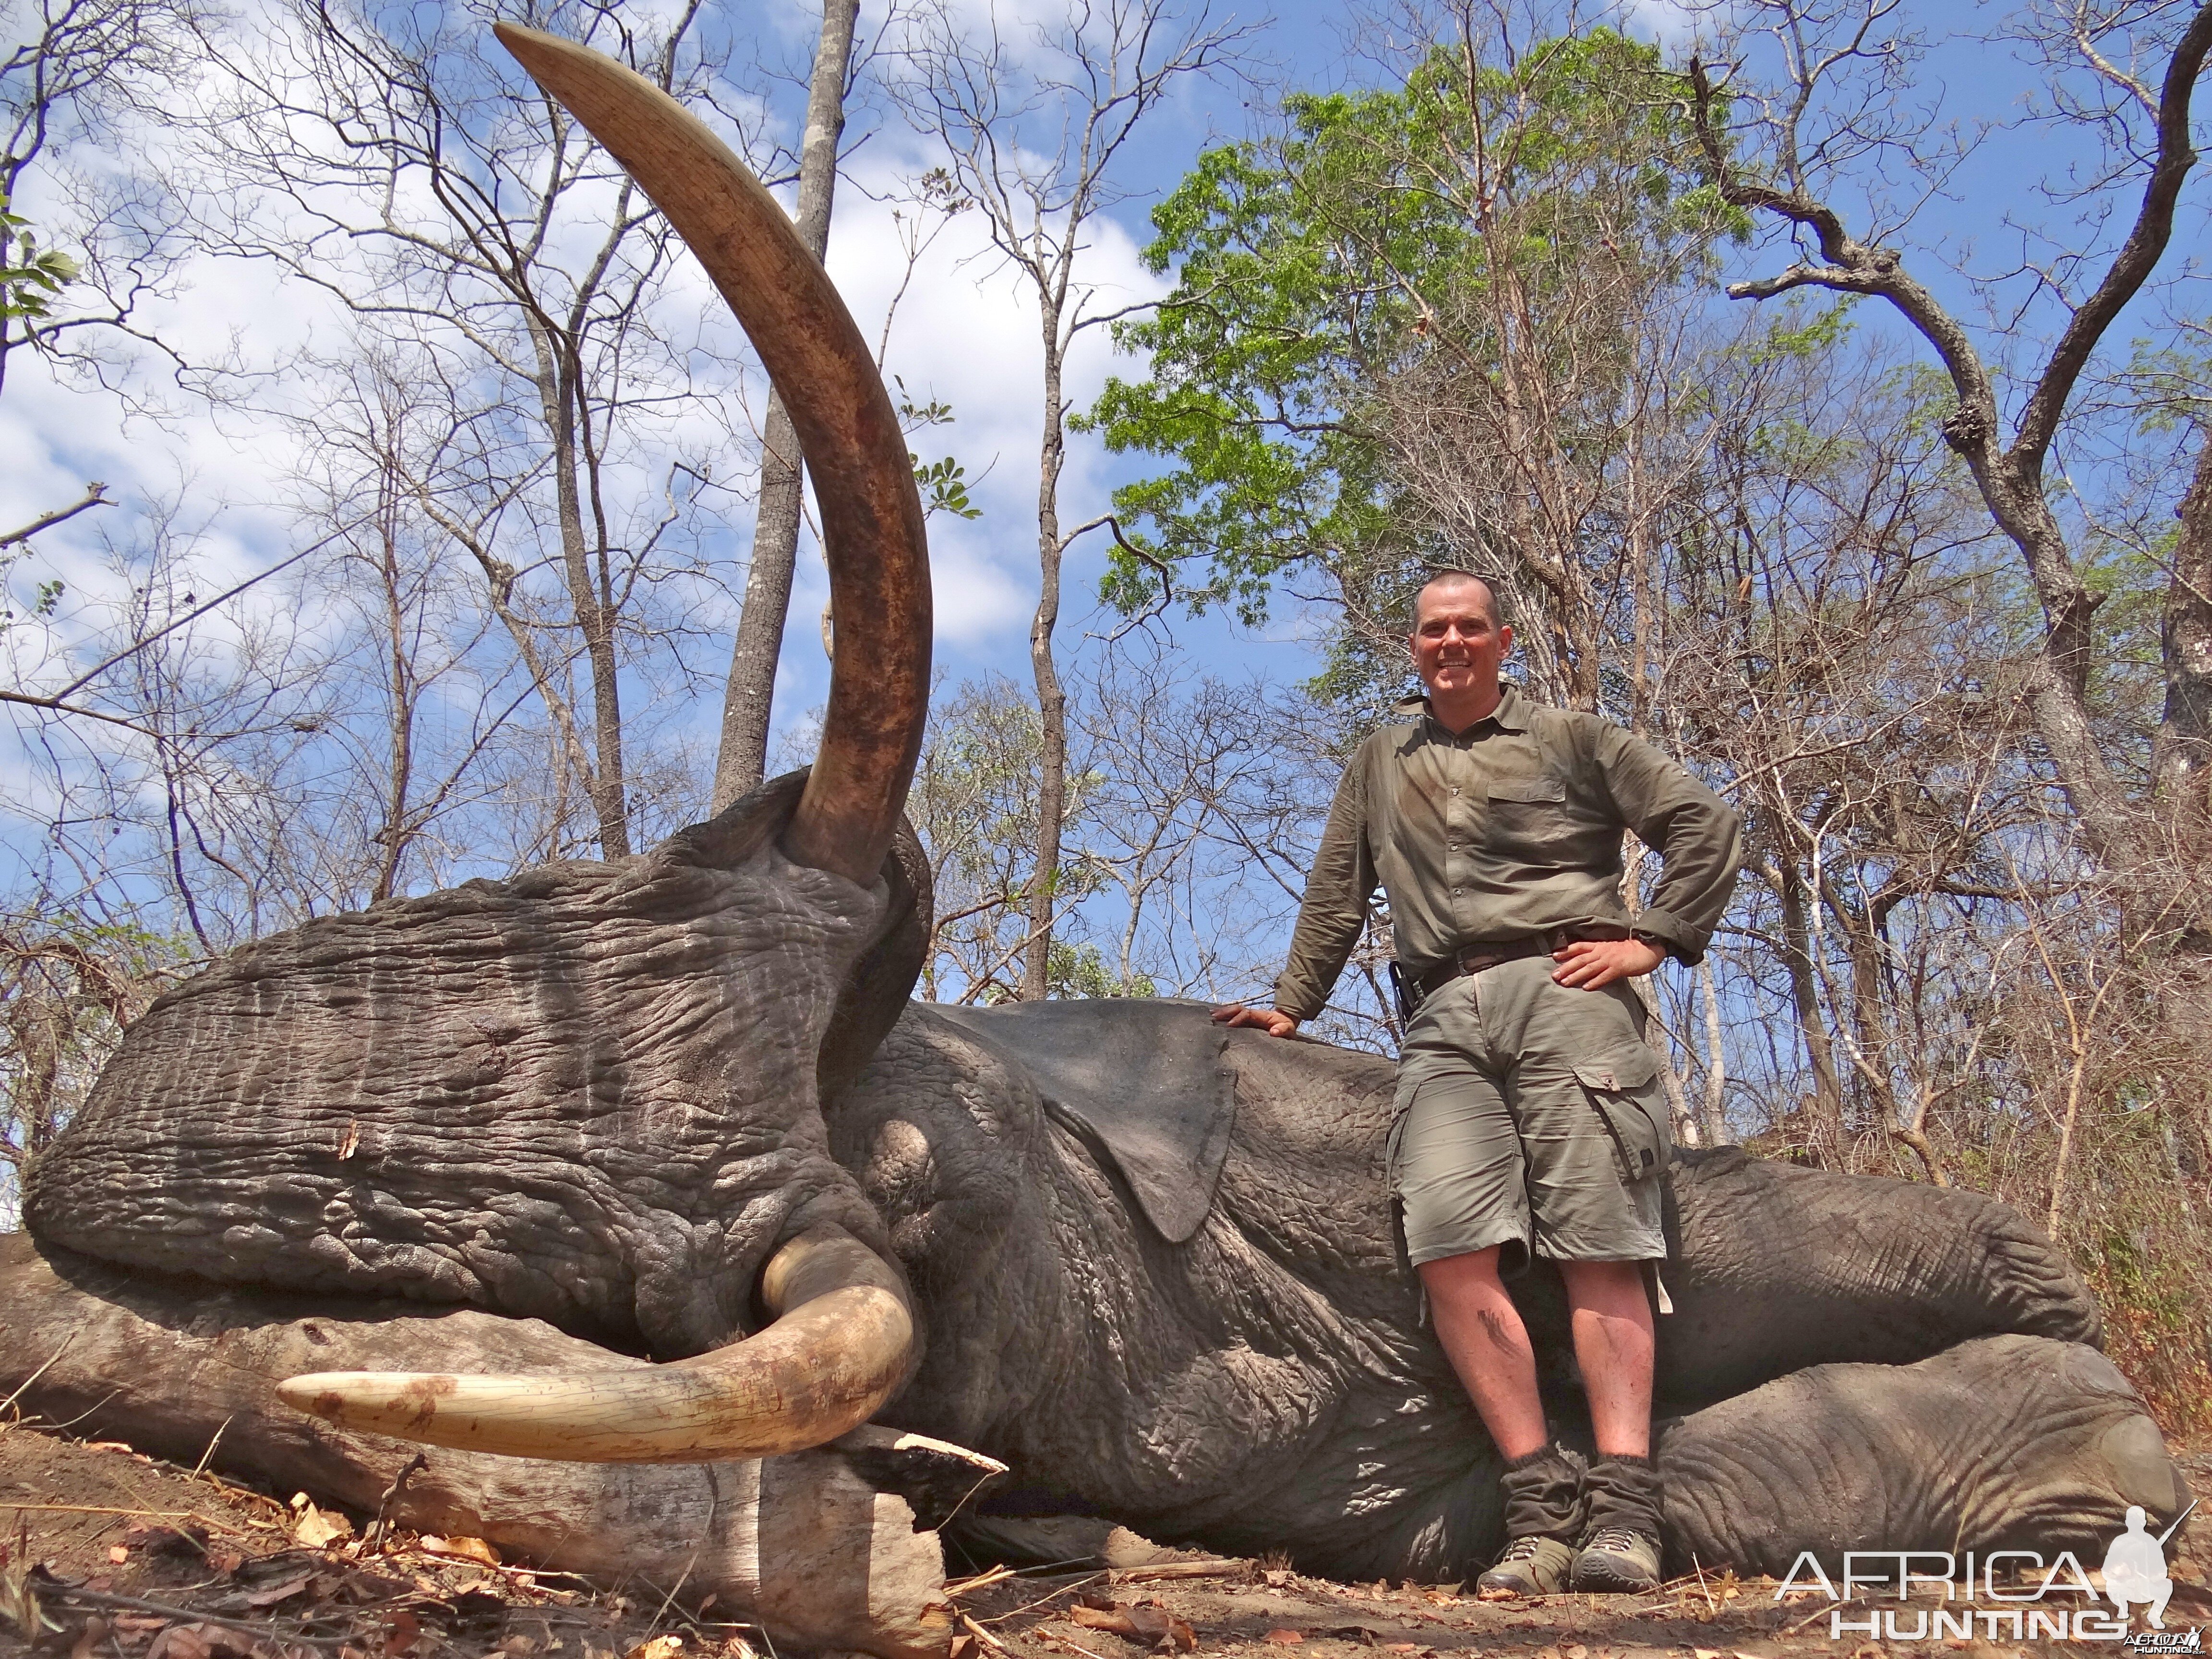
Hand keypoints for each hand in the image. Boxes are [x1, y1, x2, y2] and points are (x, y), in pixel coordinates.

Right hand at [1212, 1002, 1299, 1037]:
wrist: (1287, 1021)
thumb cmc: (1287, 1027)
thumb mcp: (1289, 1029)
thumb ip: (1283, 1030)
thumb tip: (1273, 1032)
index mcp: (1261, 1016)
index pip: (1247, 1014)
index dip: (1238, 1018)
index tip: (1229, 1025)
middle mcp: (1253, 1013)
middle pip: (1237, 1009)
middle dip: (1225, 1012)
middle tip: (1213, 1017)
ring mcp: (1250, 1016)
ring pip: (1234, 1010)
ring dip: (1223, 1012)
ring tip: (1210, 1015)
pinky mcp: (1247, 1019)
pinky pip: (1234, 1014)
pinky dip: (1224, 1014)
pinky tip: (1215, 1016)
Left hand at [1550, 937, 1666, 989]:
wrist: (1646, 949)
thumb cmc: (1627, 951)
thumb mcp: (1609, 948)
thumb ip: (1596, 953)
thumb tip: (1582, 962)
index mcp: (1599, 946)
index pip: (1579, 946)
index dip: (1566, 951)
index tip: (1553, 956)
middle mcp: (1602, 951)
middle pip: (1580, 959)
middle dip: (1566, 967)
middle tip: (1554, 975)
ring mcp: (1610, 960)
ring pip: (1589, 968)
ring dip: (1576, 975)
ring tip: (1565, 983)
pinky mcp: (1618, 968)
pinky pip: (1604, 976)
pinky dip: (1595, 982)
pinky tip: (1586, 988)